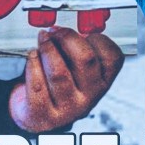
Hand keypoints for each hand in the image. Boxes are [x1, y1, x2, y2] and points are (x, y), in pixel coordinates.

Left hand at [9, 27, 123, 132]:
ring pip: (59, 72)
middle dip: (67, 38)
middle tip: (54, 32)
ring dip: (47, 49)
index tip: (82, 31)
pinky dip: (32, 65)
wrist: (37, 116)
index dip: (97, 39)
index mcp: (101, 83)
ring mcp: (67, 109)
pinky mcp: (44, 116)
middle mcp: (88, 98)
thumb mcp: (76, 69)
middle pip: (85, 60)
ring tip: (42, 41)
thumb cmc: (57, 86)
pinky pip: (37, 85)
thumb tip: (64, 28)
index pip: (112, 58)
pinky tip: (32, 56)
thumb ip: (77, 49)